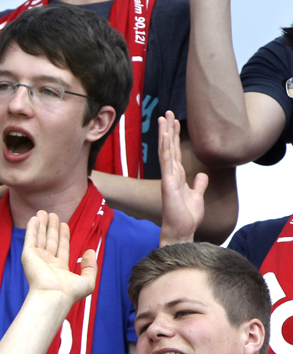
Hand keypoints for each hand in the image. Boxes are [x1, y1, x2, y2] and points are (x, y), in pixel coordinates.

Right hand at [22, 211, 96, 304]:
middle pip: (50, 241)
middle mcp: (47, 263)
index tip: (64, 224)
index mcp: (60, 269)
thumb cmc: (70, 293)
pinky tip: (34, 218)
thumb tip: (90, 251)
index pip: (62, 248)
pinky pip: (30, 239)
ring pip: (40, 238)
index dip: (63, 236)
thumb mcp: (88, 281)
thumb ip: (91, 266)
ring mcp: (37, 259)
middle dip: (51, 227)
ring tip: (42, 212)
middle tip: (52, 214)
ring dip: (41, 225)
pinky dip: (31, 228)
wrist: (53, 296)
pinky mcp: (28, 256)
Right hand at [158, 110, 204, 245]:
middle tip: (166, 112)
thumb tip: (202, 175)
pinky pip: (166, 164)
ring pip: (166, 151)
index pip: (175, 152)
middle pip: (169, 147)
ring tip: (164, 118)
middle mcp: (171, 174)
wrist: (182, 229)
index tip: (173, 122)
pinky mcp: (168, 184)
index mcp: (178, 176)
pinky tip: (165, 137)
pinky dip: (165, 150)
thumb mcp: (197, 196)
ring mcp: (168, 178)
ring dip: (165, 134)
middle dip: (168, 129)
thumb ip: (198, 184)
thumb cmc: (187, 216)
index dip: (174, 136)